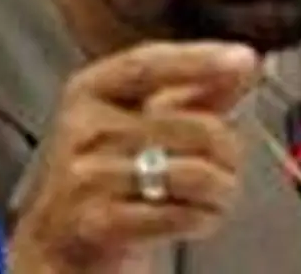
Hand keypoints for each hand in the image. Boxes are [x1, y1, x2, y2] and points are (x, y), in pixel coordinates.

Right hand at [7, 41, 259, 271]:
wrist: (59, 241)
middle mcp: (84, 128)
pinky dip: (203, 217)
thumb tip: (240, 65)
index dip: (198, 59)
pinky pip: (178, 214)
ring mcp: (87, 176)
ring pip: (191, 173)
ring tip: (219, 193)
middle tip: (232, 162)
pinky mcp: (99, 223)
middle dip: (228, 149)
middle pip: (190, 125)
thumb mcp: (136, 123)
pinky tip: (199, 215)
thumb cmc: (104, 175)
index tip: (242, 58)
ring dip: (221, 189)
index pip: (147, 64)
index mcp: (90, 91)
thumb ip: (190, 92)